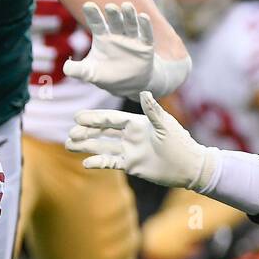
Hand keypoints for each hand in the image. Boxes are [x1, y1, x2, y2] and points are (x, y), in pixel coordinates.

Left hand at [63, 1, 156, 98]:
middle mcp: (117, 35)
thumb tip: (65, 68)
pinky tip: (143, 16)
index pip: (96, 23)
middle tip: (109, 6)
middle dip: (112, 14)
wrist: (130, 84)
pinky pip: (146, 35)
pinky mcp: (145, 47)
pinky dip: (145, 26)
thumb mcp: (90, 73)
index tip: (87, 5)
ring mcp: (131, 39)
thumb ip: (77, 70)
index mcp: (102, 37)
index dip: (92, 14)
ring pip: (130, 24)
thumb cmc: (107, 74)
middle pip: (114, 22)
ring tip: (127, 5)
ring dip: (129, 15)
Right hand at [65, 91, 218, 189]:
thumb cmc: (180, 143)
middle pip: (102, 132)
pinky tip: (85, 162)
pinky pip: (110, 162)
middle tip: (70, 134)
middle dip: (86, 132)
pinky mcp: (130, 164)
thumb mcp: (166, 125)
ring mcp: (129, 150)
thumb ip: (153, 110)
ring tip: (69, 145)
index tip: (77, 117)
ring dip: (86, 145)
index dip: (94, 118)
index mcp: (136, 123)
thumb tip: (144, 92)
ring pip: (102, 146)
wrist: (189, 167)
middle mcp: (129, 135)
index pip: (111, 119)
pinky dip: (98, 162)